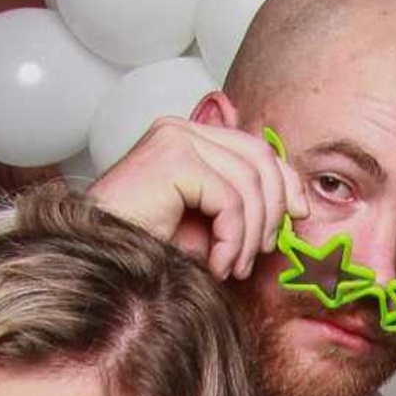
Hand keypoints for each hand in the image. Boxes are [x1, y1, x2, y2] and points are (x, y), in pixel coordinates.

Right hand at [88, 111, 304, 284]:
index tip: (298, 214)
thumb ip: (239, 206)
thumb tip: (294, 203)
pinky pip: (230, 199)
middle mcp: (181, 129)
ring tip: (234, 266)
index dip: (285, 179)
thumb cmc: (142, 248)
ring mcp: (175, 138)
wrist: (96, 259)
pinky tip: (218, 264)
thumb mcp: (204, 225)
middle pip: (259, 158)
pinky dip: (233, 239)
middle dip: (273, 210)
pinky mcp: (173, 158)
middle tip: (260, 253)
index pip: (254, 147)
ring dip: (250, 235)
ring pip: (249, 183)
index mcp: (187, 137)